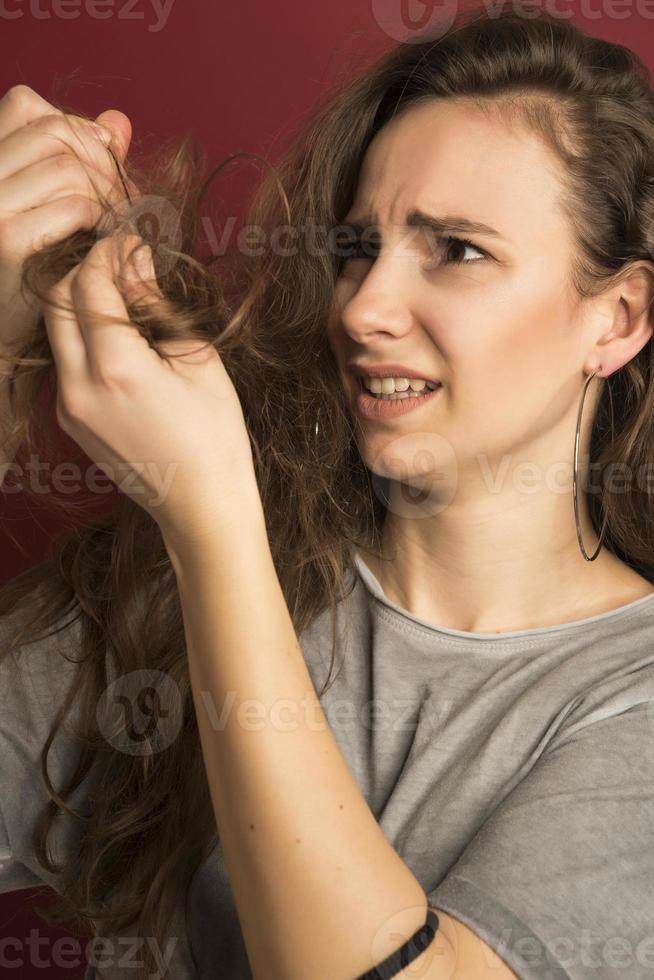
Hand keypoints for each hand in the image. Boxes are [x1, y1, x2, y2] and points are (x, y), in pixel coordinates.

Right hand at [0, 84, 135, 352]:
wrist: (0, 342)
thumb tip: (120, 122)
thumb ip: (80, 164)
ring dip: (110, 194)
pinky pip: (75, 205)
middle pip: (55, 132)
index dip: (75, 126)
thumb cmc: (29, 277)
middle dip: (103, 163)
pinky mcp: (8, 241)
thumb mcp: (51, 213)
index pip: (26, 106)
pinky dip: (104, 221)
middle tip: (129, 202)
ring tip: (122, 227)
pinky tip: (110, 246)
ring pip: (69, 167)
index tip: (106, 164)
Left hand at [42, 229, 257, 544]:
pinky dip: (84, 334)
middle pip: (59, 300)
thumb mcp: (198, 361)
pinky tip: (122, 336)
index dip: (110, 251)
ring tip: (127, 297)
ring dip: (82, 301)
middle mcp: (78, 386)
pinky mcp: (70, 419)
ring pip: (56, 329)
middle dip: (88, 270)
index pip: (90, 284)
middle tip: (126, 262)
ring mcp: (68, 406)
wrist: (200, 504)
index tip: (133, 240)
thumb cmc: (214, 436)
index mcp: (116, 368)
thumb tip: (135, 264)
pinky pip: (65, 360)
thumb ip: (158, 307)